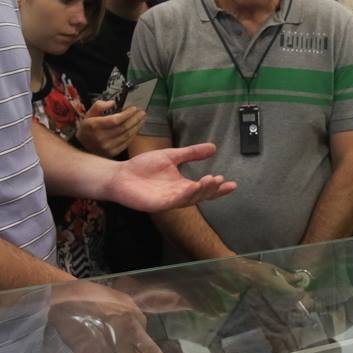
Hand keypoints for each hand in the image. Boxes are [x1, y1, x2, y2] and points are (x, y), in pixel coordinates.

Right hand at [49, 280, 177, 352]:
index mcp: (134, 325)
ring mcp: (106, 351)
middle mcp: (123, 341)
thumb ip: (135, 317)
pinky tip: (90, 352)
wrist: (65, 300)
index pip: (153, 352)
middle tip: (125, 350)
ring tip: (102, 346)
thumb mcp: (122, 300)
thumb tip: (140, 327)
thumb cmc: (94, 295)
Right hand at [76, 100, 145, 156]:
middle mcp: (101, 137)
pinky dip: (133, 135)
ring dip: (137, 126)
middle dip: (135, 119)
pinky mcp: (112, 153)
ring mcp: (107, 147)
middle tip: (142, 112)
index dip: (127, 114)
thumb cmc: (88, 128)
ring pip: (127, 135)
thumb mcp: (89, 114)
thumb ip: (99, 106)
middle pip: (123, 127)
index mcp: (94, 126)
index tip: (134, 108)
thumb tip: (113, 102)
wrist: (82, 146)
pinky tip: (136, 128)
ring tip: (142, 119)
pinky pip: (126, 143)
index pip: (115, 120)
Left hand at [106, 142, 235, 212]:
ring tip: (211, 180)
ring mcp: (168, 201)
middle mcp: (178, 195)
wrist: (120, 174)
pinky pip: (175, 201)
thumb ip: (191, 153)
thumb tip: (213, 147)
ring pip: (189, 199)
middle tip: (221, 180)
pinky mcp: (158, 204)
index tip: (232, 184)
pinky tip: (192, 187)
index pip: (203, 188)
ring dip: (201, 191)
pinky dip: (185, 195)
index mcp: (182, 185)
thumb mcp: (171, 156)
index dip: (218, 188)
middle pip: (200, 195)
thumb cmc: (142, 167)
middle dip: (212, 190)